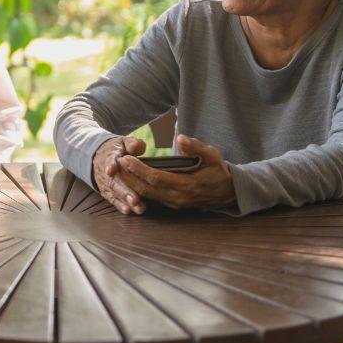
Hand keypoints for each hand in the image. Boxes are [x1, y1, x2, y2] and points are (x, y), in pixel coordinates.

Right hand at [92, 136, 146, 214]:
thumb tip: (137, 147)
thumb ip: (132, 143)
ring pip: (114, 192)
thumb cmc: (116, 150)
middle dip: (124, 190)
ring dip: (125, 200)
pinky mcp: (107, 192)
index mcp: (111, 157)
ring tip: (137, 206)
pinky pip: (113, 200)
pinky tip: (129, 211)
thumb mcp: (123, 142)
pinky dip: (120, 205)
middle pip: (114, 181)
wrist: (97, 157)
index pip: (109, 160)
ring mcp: (106, 183)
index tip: (111, 170)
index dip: (110, 165)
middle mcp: (106, 172)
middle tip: (135, 199)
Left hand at [118, 134, 236, 209]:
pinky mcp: (172, 204)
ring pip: (146, 194)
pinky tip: (127, 178)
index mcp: (186, 186)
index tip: (125, 158)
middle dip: (128, 176)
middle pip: (146, 188)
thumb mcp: (213, 155)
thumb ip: (196, 147)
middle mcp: (177, 198)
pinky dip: (137, 188)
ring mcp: (174, 203)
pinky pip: (151, 197)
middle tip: (114, 162)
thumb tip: (180, 138)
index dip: (138, 169)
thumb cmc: (219, 170)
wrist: (228, 192)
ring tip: (116, 169)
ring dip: (129, 183)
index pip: (155, 178)